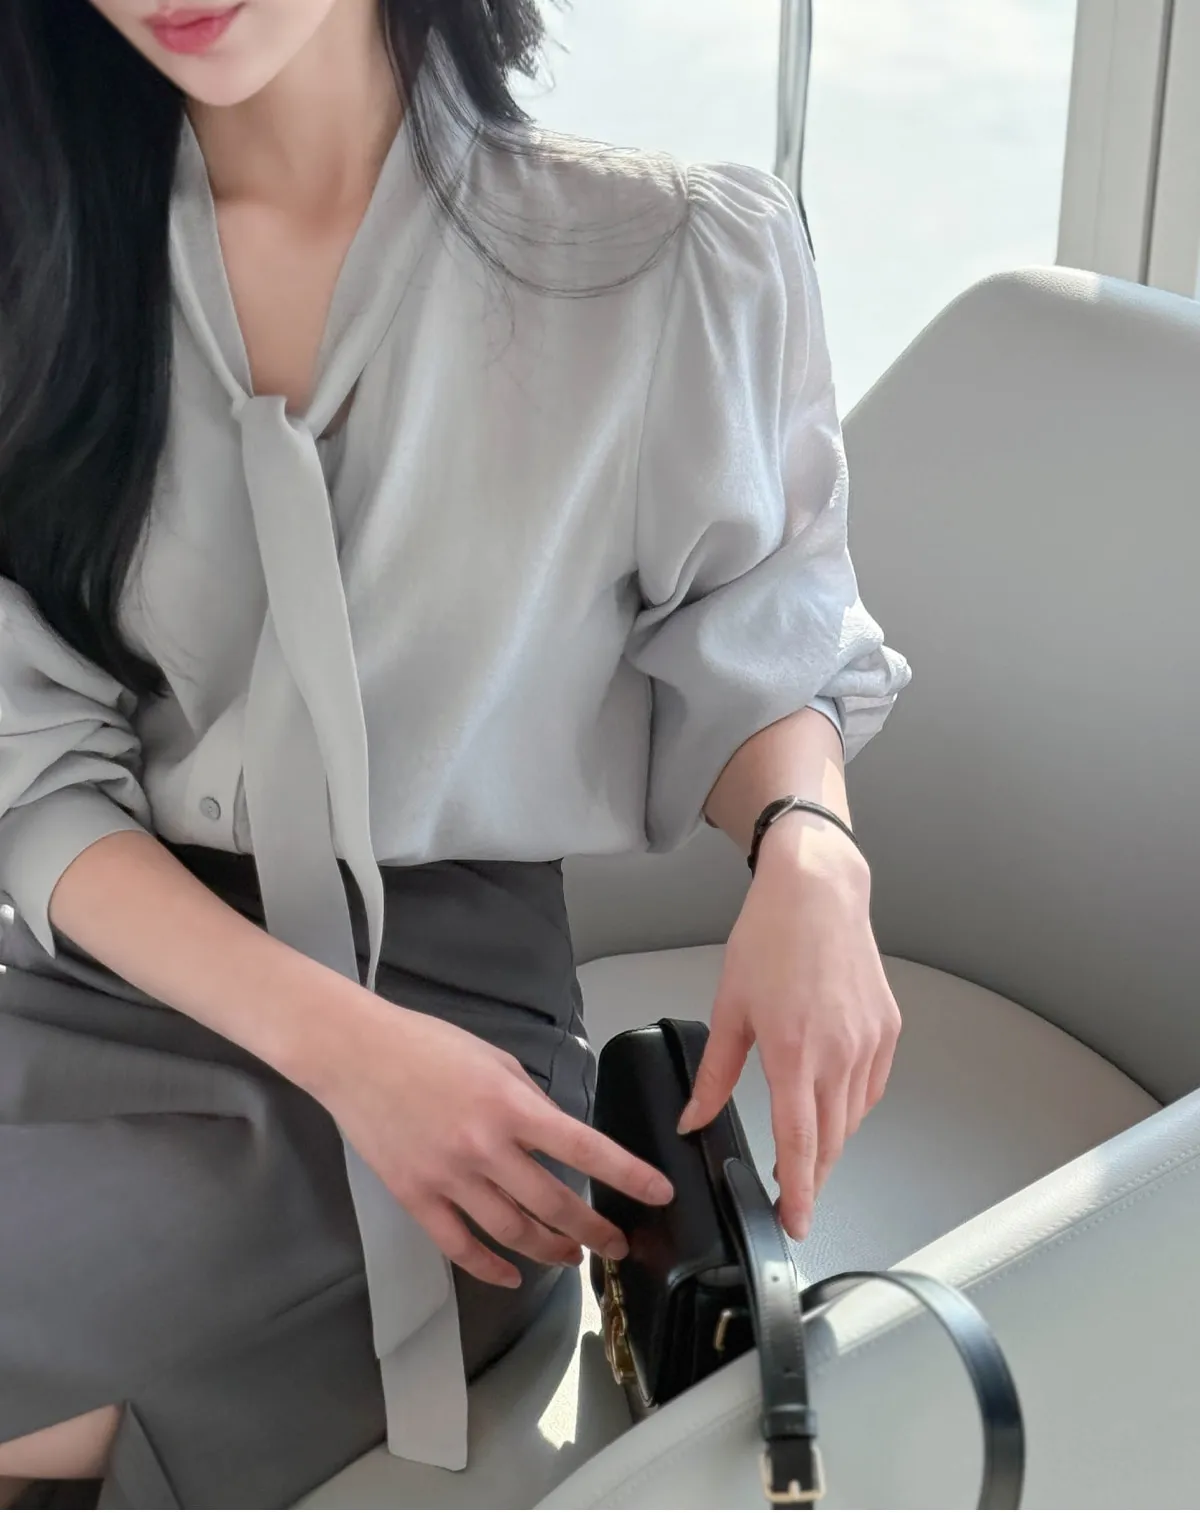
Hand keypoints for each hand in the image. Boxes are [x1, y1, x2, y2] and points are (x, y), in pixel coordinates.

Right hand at [304, 991, 673, 1287]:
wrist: (354, 1053)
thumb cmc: (426, 1045)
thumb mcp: (494, 1058)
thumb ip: (530, 1100)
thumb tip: (557, 1135)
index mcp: (510, 1105)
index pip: (584, 1147)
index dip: (627, 1174)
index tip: (659, 1194)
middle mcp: (485, 1147)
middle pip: (554, 1203)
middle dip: (594, 1229)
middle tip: (618, 1243)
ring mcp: (448, 1178)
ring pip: (513, 1232)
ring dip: (551, 1251)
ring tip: (572, 1256)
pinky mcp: (415, 1197)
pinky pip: (459, 1246)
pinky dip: (489, 1268)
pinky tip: (512, 1274)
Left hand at [678, 815, 900, 1239]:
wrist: (818, 892)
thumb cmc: (770, 938)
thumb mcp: (729, 1007)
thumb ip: (714, 1073)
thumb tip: (693, 1117)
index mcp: (794, 1052)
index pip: (800, 1143)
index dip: (798, 1192)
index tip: (793, 1223)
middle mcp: (840, 1053)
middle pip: (831, 1141)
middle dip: (812, 1177)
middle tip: (791, 1196)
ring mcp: (870, 1043)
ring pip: (853, 1118)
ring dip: (830, 1143)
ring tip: (805, 1152)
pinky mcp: (888, 1030)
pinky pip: (871, 1088)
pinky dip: (851, 1107)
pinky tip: (831, 1104)